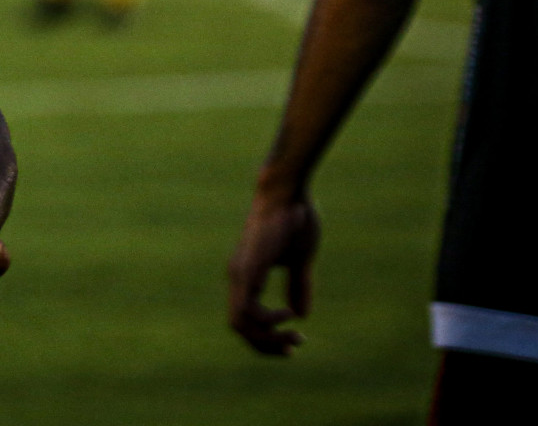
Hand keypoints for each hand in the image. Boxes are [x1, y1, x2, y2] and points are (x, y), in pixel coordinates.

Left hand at [229, 189, 319, 354]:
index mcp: (246, 275)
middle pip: (239, 327)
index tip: (294, 340)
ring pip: (240, 324)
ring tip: (295, 335)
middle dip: (267, 345)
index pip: (245, 320)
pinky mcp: (248, 268)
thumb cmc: (294, 221)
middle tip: (295, 344)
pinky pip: (247, 308)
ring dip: (269, 338)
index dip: (266, 337)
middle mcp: (237, 276)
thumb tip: (300, 314)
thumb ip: (298, 286)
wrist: (287, 193)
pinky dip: (266, 321)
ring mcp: (239, 272)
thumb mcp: (299, 261)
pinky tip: (287, 316)